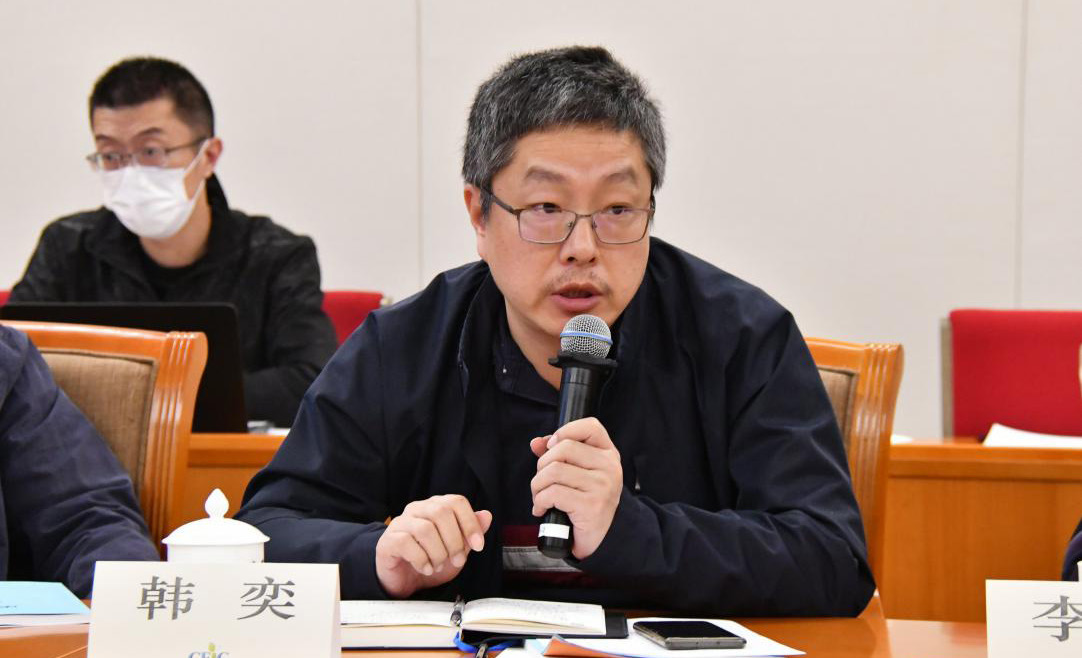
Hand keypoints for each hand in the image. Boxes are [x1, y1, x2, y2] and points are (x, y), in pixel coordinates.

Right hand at [375, 494, 492, 597]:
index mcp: (435, 507)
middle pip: (441, 512)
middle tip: (457, 560)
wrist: (404, 580)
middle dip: (455, 541)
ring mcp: (400, 523)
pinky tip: (425, 568)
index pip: (456, 502)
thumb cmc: (431, 560)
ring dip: (438, 553)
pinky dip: (421, 560)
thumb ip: (470, 533)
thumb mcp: (457, 550)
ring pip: (425, 529)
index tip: (478, 546)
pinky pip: (406, 543)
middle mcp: (417, 509)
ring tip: (438, 566)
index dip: (470, 523)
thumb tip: (486, 515)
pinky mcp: (387, 540)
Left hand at [530, 417, 622, 559]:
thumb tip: (536, 442)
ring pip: (554, 471)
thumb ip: (558, 453)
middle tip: (541, 482)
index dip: (565, 431)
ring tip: (539, 496)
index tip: (551, 447)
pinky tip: (542, 509)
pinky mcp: (591, 505)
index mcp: (607, 453)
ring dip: (537, 486)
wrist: (602, 537)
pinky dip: (540, 501)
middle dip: (542, 465)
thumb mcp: (578, 472)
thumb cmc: (586, 500)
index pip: (590, 426)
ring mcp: (602, 486)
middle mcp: (609, 467)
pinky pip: (553, 493)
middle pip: (563, 448)